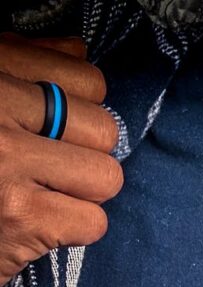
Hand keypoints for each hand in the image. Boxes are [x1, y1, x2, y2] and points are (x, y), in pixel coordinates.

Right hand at [0, 32, 122, 286]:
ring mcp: (7, 163)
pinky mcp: (21, 217)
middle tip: (54, 169)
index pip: (86, 78)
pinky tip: (40, 223)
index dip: (85, 109)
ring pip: (104, 177)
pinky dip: (73, 230)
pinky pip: (93, 222)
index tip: (60, 128)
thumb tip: (77, 51)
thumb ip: (24, 63)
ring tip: (46, 195)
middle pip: (103, 130)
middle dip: (88, 155)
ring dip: (84, 195)